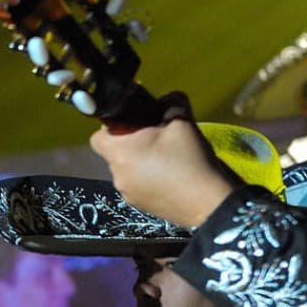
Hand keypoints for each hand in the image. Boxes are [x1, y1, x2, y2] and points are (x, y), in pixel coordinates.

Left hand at [89, 92, 241, 227]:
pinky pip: (138, 185)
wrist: (209, 203)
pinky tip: (171, 177)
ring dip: (141, 162)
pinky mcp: (140, 207)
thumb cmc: (190, 159)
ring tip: (168, 159)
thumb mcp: (182, 121)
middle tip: (158, 139)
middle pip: (115, 153)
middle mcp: (117, 176)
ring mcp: (127, 194)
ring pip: (127, 170)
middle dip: (132, 144)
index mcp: (120, 153)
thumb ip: (170, 102)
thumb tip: (166, 100)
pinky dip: (149, 178)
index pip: (97, 138)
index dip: (111, 127)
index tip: (133, 125)